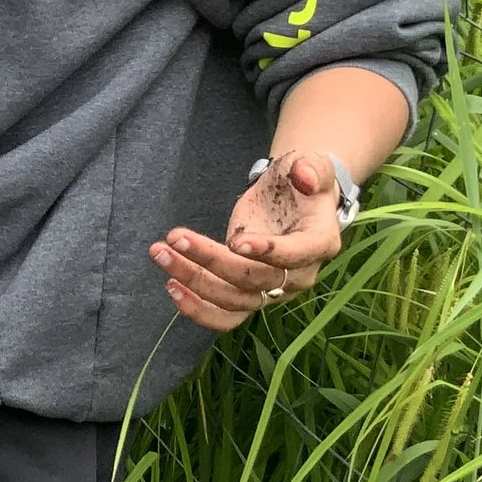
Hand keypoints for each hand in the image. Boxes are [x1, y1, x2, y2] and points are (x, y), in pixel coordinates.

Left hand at [148, 151, 345, 331]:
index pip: (296, 255)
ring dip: (195, 283)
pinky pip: (227, 316)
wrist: (296, 199)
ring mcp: (275, 291)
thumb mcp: (311, 165)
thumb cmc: (302, 180)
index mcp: (319, 243)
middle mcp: (299, 275)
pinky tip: (171, 287)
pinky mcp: (251, 295)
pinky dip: (199, 309)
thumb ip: (311, 168)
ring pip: (235, 301)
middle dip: (211, 261)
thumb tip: (304, 176)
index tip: (234, 241)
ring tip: (162, 255)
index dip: (268, 252)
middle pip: (255, 280)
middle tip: (174, 238)